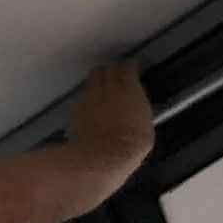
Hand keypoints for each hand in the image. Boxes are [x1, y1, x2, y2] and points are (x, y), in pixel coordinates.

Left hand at [68, 58, 155, 180]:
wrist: (103, 156)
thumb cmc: (131, 143)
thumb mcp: (146, 123)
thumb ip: (137, 106)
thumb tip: (135, 105)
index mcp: (128, 89)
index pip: (127, 68)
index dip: (129, 66)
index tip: (132, 67)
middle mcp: (106, 89)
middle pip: (104, 70)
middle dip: (110, 70)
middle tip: (115, 75)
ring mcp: (88, 99)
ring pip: (90, 82)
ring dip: (97, 83)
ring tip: (102, 89)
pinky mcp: (76, 110)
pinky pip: (82, 98)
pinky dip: (88, 99)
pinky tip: (91, 107)